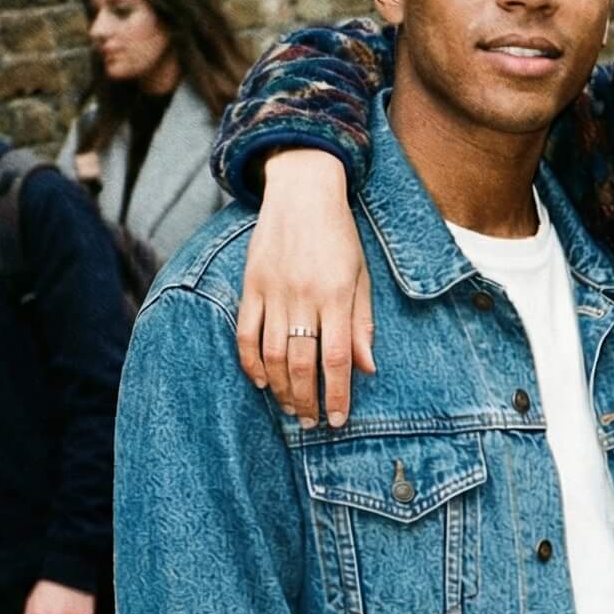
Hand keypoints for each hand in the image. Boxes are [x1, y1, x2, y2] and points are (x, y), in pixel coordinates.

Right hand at [235, 150, 375, 426]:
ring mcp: (273, 291)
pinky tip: (262, 382)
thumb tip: (367, 368)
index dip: (338, 394)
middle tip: (314, 423)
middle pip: (302, 363)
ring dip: (281, 388)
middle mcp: (304, 296)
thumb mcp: (362, 276)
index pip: (337, 358)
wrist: (302, 190)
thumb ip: (362, 323)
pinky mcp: (251, 285)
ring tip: (292, 409)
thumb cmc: (340, 236)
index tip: (339, 419)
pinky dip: (251, 362)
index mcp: (337, 295)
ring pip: (273, 354)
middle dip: (308, 400)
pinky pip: (246, 333)